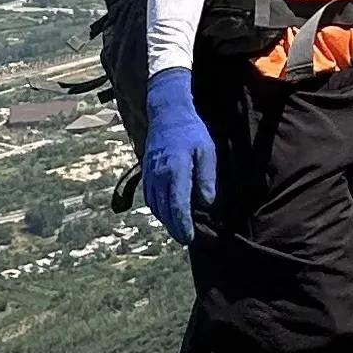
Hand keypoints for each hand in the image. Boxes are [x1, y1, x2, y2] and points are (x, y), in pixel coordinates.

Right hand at [139, 67, 219, 244]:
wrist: (167, 113)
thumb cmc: (192, 132)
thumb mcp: (207, 152)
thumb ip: (206, 178)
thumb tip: (206, 204)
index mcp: (175, 170)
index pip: (177, 205)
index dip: (182, 225)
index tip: (189, 238)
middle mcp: (158, 175)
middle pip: (164, 210)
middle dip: (174, 227)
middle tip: (186, 239)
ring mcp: (149, 174)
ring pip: (154, 205)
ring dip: (165, 219)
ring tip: (178, 229)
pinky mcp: (146, 172)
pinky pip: (149, 196)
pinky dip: (157, 208)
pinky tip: (166, 212)